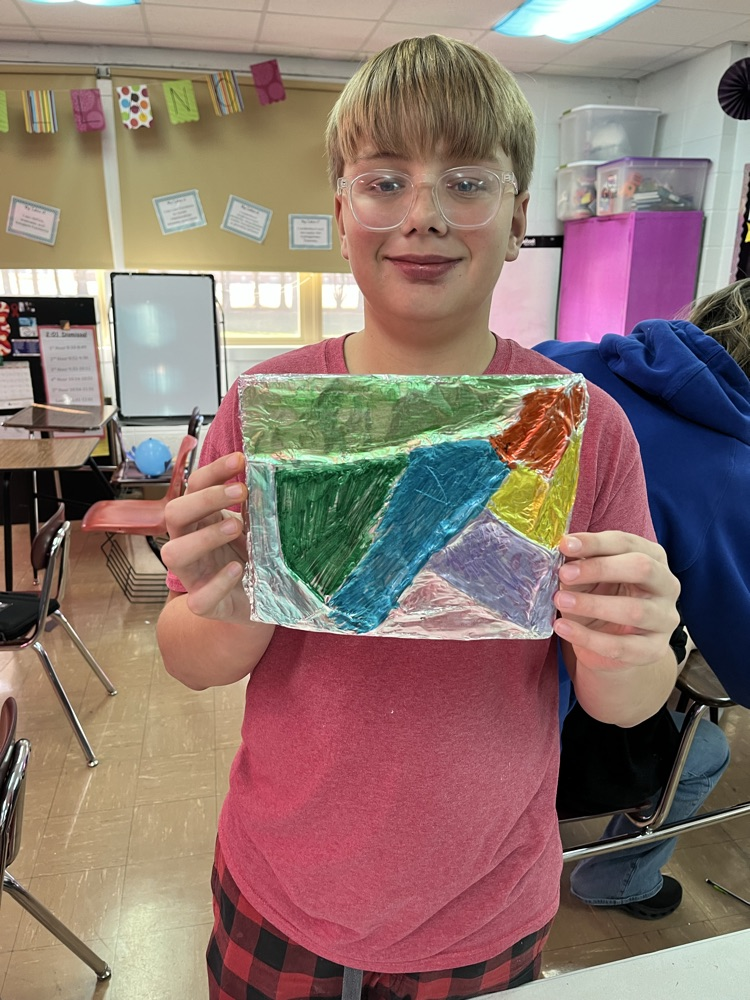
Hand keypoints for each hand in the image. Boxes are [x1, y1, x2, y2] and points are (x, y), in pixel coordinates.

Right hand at [161, 452, 249, 624]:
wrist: (260, 603)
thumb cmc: (252, 559)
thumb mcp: (255, 529)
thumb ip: (255, 508)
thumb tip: (267, 476)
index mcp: (200, 520)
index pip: (195, 487)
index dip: (213, 471)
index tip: (240, 459)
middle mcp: (189, 544)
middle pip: (174, 514)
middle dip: (205, 499)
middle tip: (241, 491)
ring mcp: (193, 575)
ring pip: (174, 553)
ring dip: (204, 537)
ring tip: (236, 527)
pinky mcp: (204, 604)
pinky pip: (198, 598)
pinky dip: (218, 582)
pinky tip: (238, 569)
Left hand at [552, 531, 679, 672]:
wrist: (607, 648)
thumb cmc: (599, 600)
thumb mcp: (587, 579)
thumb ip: (579, 566)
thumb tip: (564, 553)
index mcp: (653, 557)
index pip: (626, 543)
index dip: (595, 543)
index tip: (565, 545)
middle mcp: (667, 585)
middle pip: (642, 568)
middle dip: (600, 568)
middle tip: (564, 573)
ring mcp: (665, 619)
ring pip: (635, 610)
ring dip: (592, 605)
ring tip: (560, 601)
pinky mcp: (655, 649)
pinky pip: (622, 646)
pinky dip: (588, 638)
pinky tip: (563, 628)